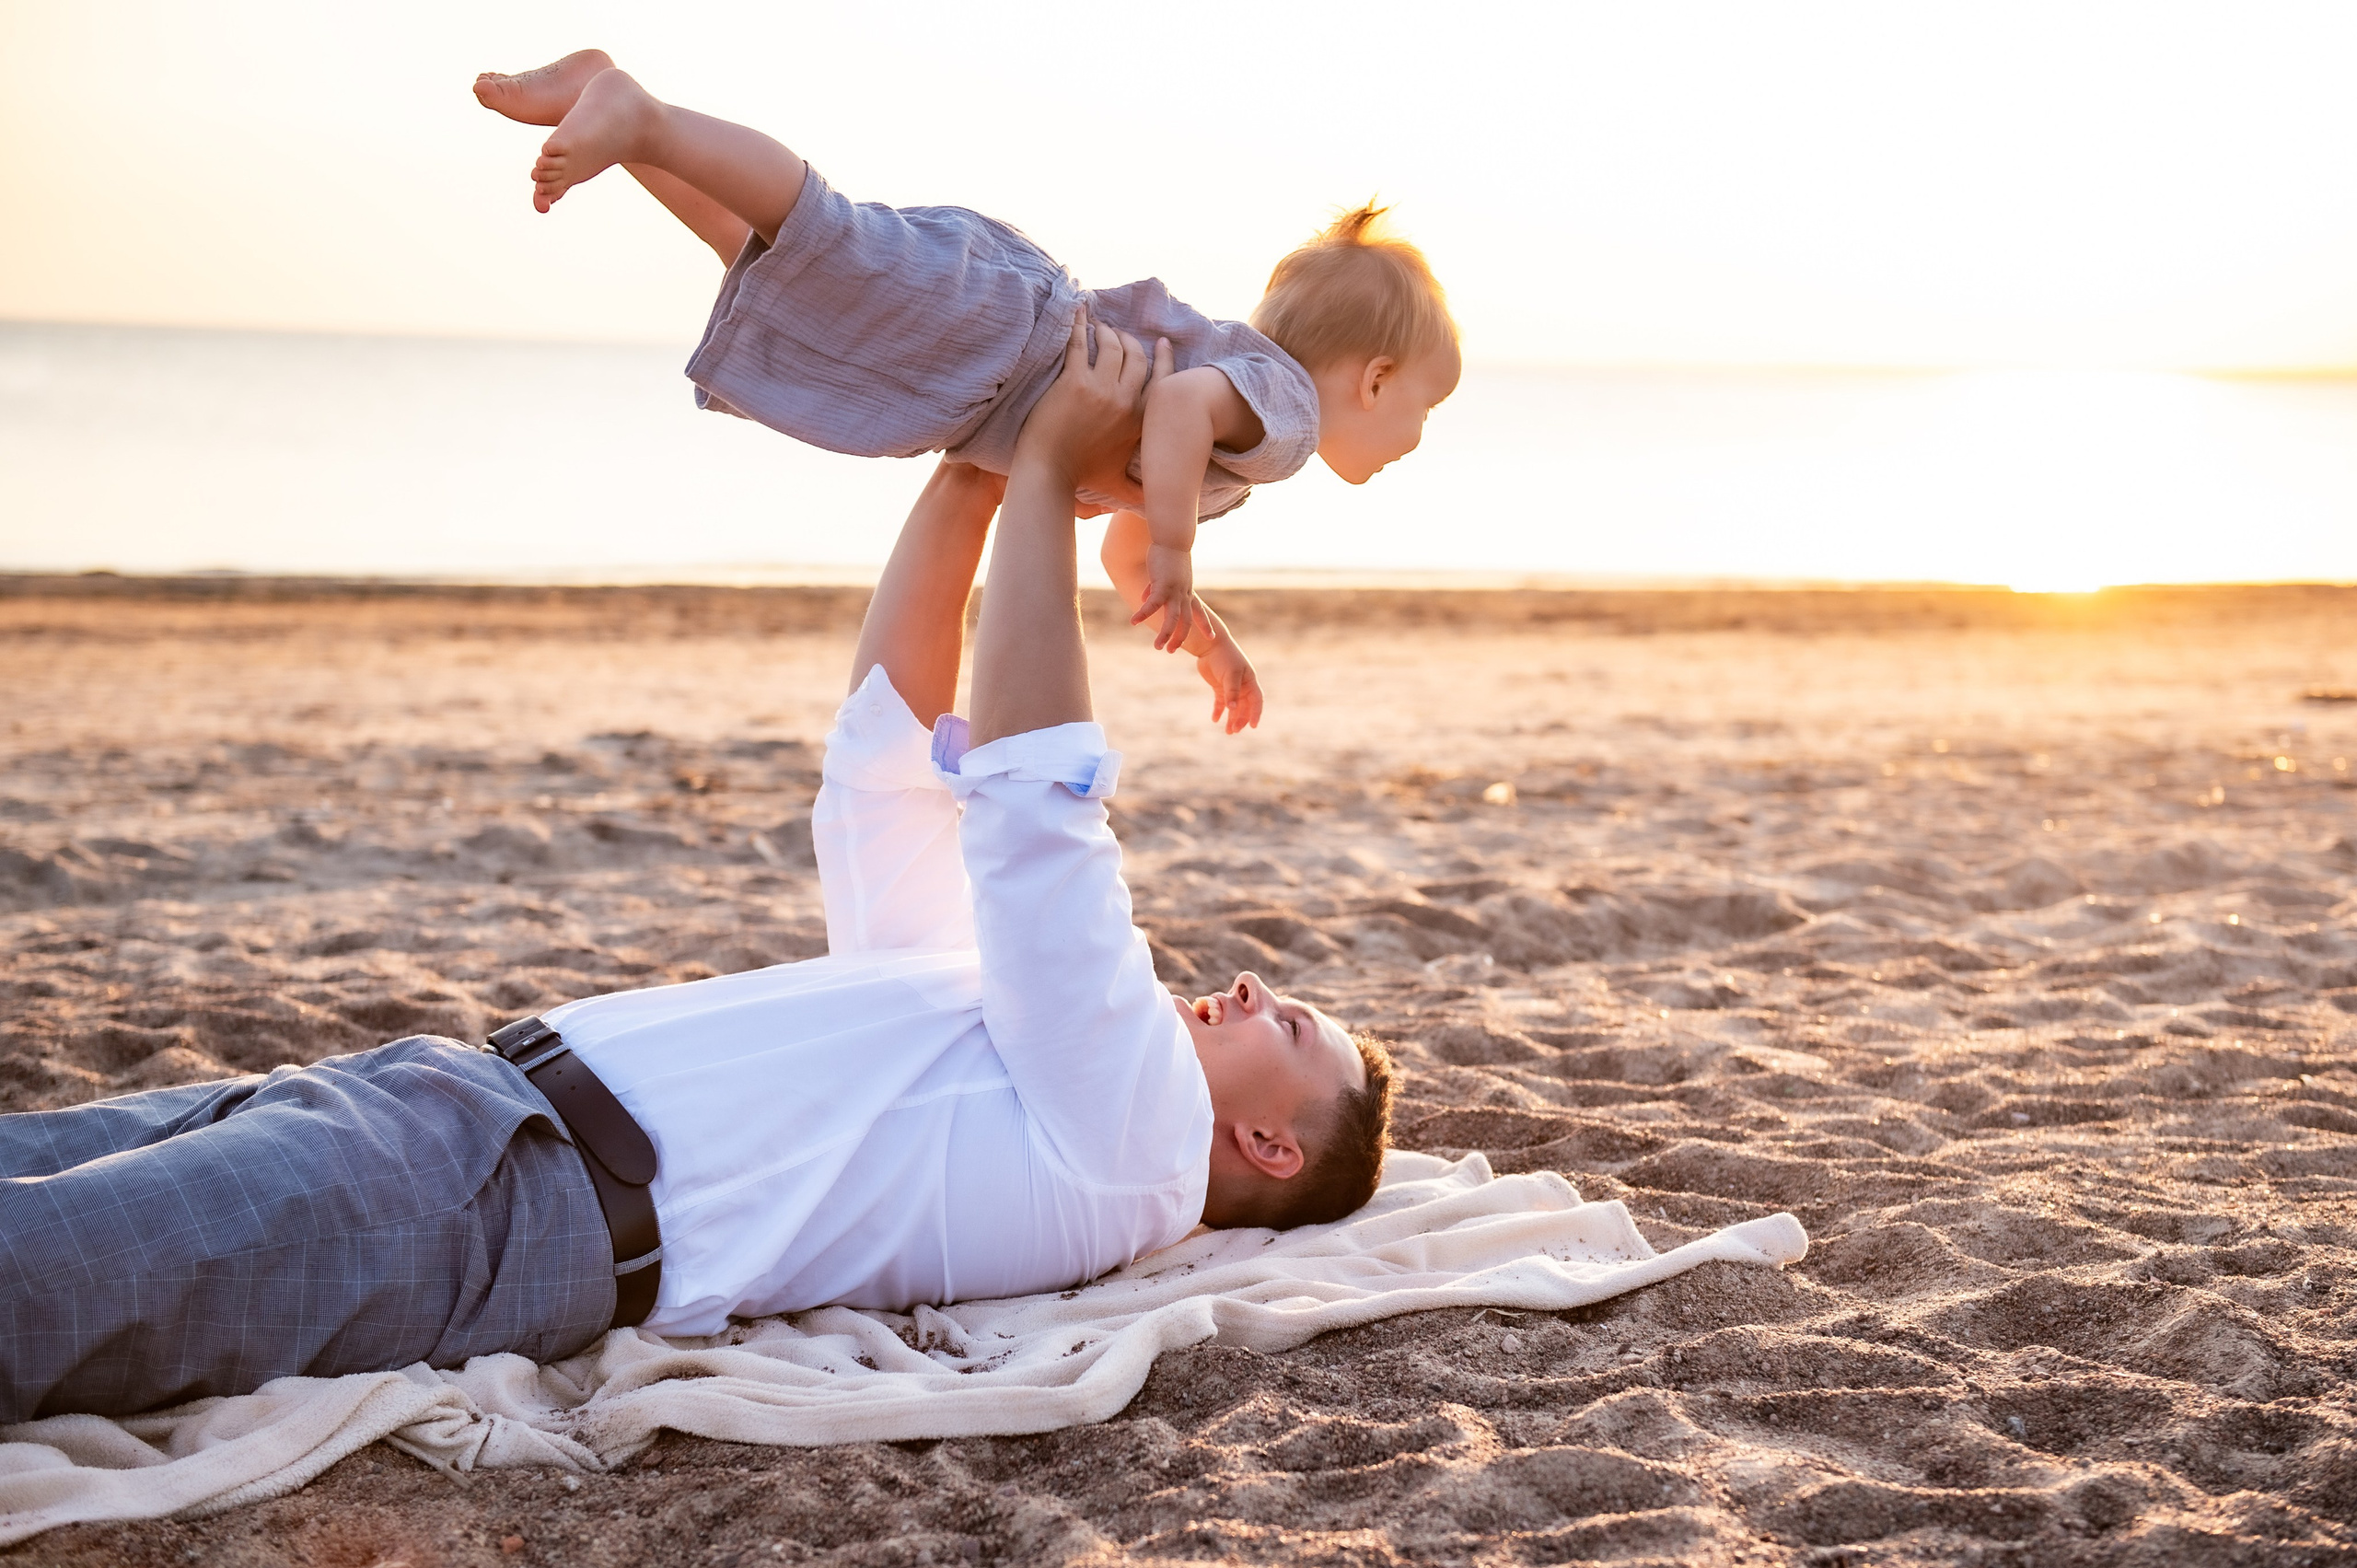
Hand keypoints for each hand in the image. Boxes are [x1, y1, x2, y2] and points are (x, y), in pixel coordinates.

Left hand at [1015, 308, 1156, 489]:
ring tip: (1099, 326)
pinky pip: (1080, 343)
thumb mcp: (1121, 485)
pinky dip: (1080, 324)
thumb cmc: (1082, 478)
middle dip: (1130, 340)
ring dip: (1107, 331)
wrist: (1048, 473)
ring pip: (1112, 345)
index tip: (1161, 342)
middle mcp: (1126, 401)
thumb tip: (1157, 506)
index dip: (1164, 358)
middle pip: (1136, 356)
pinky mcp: (1074, 381)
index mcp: (1140, 421)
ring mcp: (1100, 389)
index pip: (1162, 381)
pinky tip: (1078, 313)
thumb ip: (1141, 491)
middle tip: (1118, 334)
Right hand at [1132, 543, 1203, 652]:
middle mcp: (1184, 593)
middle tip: (1171, 651)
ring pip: (1173, 618)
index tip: (1212, 637)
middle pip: (1186, 621)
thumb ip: (1157, 587)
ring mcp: (1175, 590)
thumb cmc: (1168, 553)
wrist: (1173, 538)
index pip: (1199, 611)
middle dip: (1180, 637)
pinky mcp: (1163, 585)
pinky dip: (1144, 613)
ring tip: (1157, 647)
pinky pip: (1153, 604)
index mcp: (1187, 591)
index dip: (1205, 624)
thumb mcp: (1164, 573)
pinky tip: (1133, 622)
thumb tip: (1146, 596)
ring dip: (1166, 634)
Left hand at [1196, 627, 1262, 733]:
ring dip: (1231, 719)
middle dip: (1240, 720)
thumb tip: (1232, 709)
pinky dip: (1218, 711)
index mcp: (1250, 681)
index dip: (1256, 713)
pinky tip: (1215, 719)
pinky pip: (1220, 702)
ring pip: (1233, 707)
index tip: (1253, 726)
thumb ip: (1231, 692)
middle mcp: (1242, 685)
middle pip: (1244, 707)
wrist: (1210, 645)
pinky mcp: (1219, 687)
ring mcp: (1230, 687)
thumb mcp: (1230, 675)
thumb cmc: (1224, 657)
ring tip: (1228, 731)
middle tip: (1234, 731)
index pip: (1256, 701)